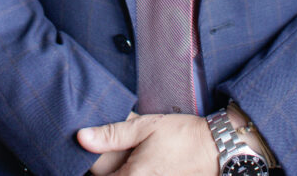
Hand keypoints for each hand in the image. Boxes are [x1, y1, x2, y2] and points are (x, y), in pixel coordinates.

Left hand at [78, 112, 218, 175]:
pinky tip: (141, 162)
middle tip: (115, 150)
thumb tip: (81, 137)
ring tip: (133, 155)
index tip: (93, 151)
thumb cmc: (182, 136)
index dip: (92, 164)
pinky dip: (132, 173)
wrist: (214, 149)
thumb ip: (112, 134)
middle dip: (107, 168)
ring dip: (120, 170)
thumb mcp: (145, 126)